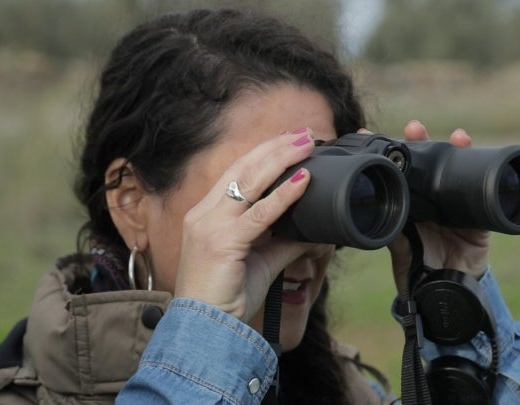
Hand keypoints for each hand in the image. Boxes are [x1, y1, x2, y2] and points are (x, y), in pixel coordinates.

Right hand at [173, 129, 316, 322]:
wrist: (205, 328)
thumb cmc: (228, 297)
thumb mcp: (261, 262)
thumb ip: (284, 242)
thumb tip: (314, 232)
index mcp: (208, 215)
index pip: (236, 172)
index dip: (264, 154)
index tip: (289, 141)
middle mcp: (205, 214)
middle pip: (242, 168)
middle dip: (275, 147)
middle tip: (304, 133)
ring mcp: (210, 226)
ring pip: (249, 182)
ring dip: (282, 159)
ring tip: (306, 144)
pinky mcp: (222, 242)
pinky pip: (260, 214)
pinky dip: (284, 195)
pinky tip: (303, 180)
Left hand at [386, 121, 490, 293]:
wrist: (447, 292)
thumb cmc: (420, 269)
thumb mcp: (401, 250)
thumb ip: (392, 233)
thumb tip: (378, 214)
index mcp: (411, 202)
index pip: (399, 171)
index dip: (388, 152)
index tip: (368, 133)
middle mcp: (432, 197)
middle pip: (428, 162)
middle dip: (422, 141)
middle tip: (414, 127)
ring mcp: (455, 203)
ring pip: (456, 168)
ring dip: (457, 148)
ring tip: (457, 136)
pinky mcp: (478, 215)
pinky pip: (483, 192)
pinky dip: (483, 174)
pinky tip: (478, 157)